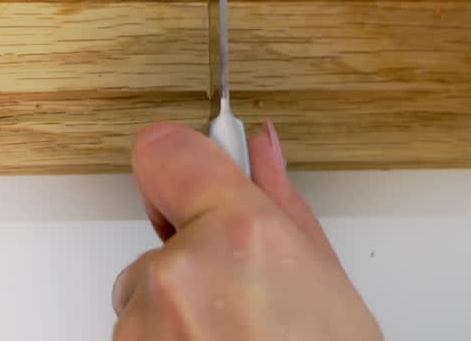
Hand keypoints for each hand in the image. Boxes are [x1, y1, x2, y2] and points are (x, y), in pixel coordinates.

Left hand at [112, 121, 381, 339]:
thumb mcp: (325, 280)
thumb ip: (279, 201)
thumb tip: (260, 148)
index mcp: (237, 232)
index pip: (161, 148)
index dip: (178, 161)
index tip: (188, 173)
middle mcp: (181, 272)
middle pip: (158, 239)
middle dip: (190, 261)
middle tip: (242, 300)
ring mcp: (145, 329)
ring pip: (144, 299)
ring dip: (175, 317)